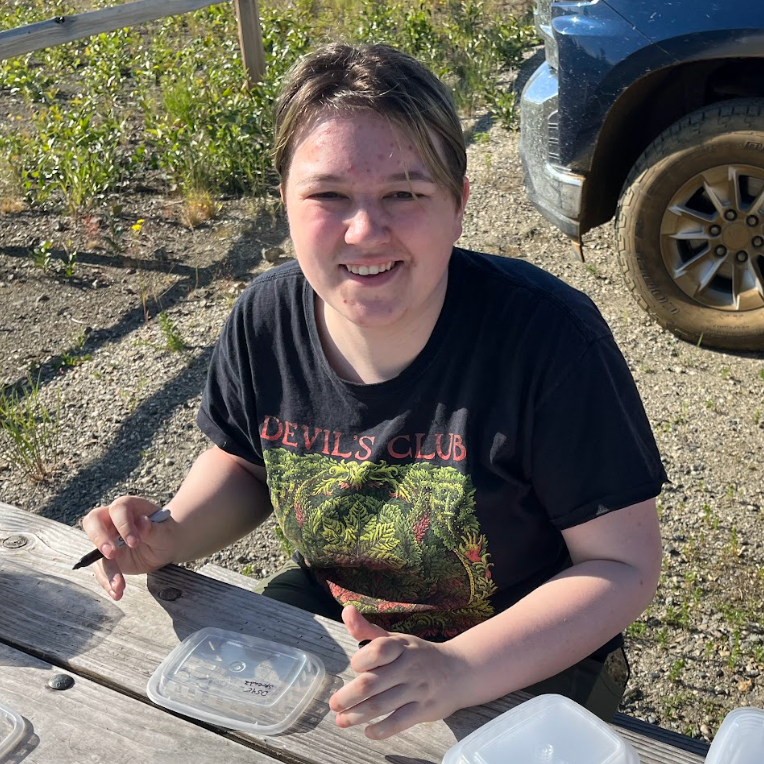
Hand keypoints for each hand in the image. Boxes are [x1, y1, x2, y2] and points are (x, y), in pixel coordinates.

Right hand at [81, 495, 174, 600]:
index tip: (134, 542)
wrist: (166, 545)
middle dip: (99, 538)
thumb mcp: (165, 531)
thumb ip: (153, 529)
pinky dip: (107, 581)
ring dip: (106, 570)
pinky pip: (101, 569)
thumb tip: (142, 523)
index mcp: (129, 507)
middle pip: (93, 522)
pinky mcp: (107, 557)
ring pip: (95, 551)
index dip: (123, 524)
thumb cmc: (166, 532)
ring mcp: (107, 539)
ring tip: (119, 586)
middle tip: (111, 554)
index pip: (118, 509)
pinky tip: (117, 592)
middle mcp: (112, 520)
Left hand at [329, 605, 466, 738]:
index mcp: (400, 646)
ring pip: (381, 705)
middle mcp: (408, 666)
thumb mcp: (396, 640)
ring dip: (357, 715)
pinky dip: (381, 730)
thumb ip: (368, 631)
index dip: (360, 660)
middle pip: (372, 683)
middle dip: (348, 696)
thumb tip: (346, 611)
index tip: (353, 667)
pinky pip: (399, 722)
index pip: (377, 650)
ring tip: (342, 720)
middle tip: (334, 704)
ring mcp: (417, 689)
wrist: (459, 671)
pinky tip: (368, 732)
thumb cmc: (418, 655)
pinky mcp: (424, 710)